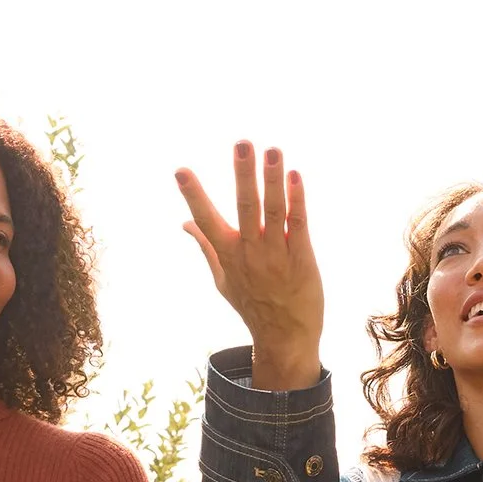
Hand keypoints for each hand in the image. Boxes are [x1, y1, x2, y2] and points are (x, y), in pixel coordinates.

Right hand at [175, 143, 325, 390]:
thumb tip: (184, 223)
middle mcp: (250, 251)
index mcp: (228, 254)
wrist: (285, 336)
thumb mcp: (222, 278)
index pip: (206, 220)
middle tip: (242, 144)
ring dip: (273, 179)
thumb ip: (206, 246)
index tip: (180, 171)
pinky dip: (297, 199)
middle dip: (243, 174)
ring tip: (273, 150)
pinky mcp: (302, 257)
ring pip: (274, 210)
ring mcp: (276, 253)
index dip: (194, 195)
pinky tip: (295, 177)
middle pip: (246, 206)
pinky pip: (299, 224)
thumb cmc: (252, 304)